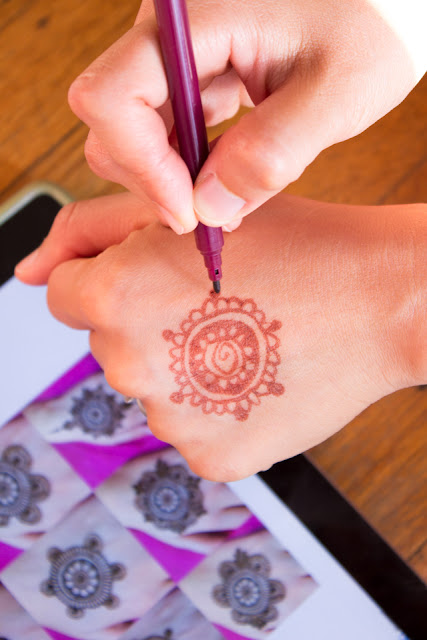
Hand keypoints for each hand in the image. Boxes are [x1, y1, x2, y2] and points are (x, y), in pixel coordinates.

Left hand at [15, 193, 425, 480]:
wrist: (379, 301)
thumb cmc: (295, 249)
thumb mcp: (187, 213)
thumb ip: (88, 230)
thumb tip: (28, 270)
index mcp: (116, 298)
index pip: (66, 295)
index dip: (112, 279)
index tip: (156, 279)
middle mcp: (132, 366)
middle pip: (109, 345)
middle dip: (146, 323)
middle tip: (217, 304)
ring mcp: (172, 420)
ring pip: (151, 387)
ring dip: (181, 366)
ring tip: (245, 338)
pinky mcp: (213, 457)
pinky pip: (190, 426)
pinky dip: (213, 406)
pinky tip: (255, 377)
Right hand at [67, 0, 423, 231]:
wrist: (383, 4)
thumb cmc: (372, 24)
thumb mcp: (336, 95)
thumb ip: (272, 153)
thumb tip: (209, 208)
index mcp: (199, 17)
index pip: (111, 96)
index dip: (140, 165)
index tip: (186, 211)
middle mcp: (174, 29)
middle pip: (113, 119)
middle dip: (153, 178)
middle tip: (205, 217)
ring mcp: (180, 51)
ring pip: (133, 129)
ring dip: (171, 177)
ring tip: (224, 202)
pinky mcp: (194, 71)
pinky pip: (166, 127)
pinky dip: (187, 166)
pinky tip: (225, 179)